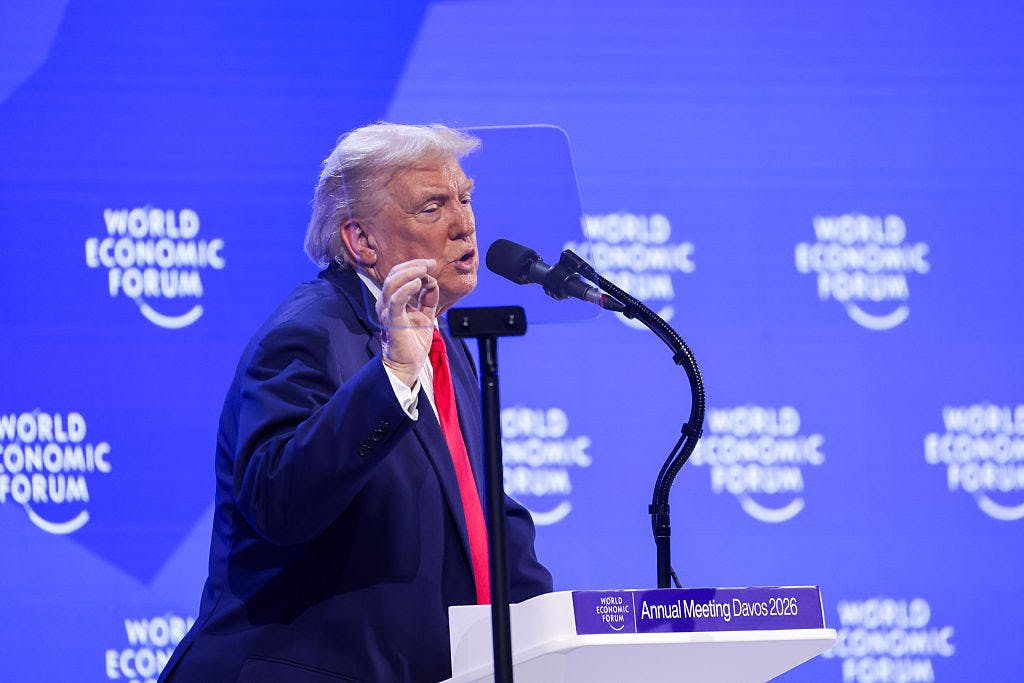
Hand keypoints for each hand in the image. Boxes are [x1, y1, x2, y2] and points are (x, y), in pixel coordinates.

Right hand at [377, 259, 438, 386]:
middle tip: (430, 263)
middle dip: (413, 265)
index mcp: (392, 301)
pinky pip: (396, 300)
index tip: (431, 263)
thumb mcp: (425, 315)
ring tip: (424, 270)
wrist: (408, 365)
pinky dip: (407, 289)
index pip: (398, 275)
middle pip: (394, 275)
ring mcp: (387, 311)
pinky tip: (418, 283)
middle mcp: (386, 303)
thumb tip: (432, 282)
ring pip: (392, 283)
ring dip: (409, 273)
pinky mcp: (392, 320)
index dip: (414, 266)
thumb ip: (428, 299)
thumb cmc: (413, 342)